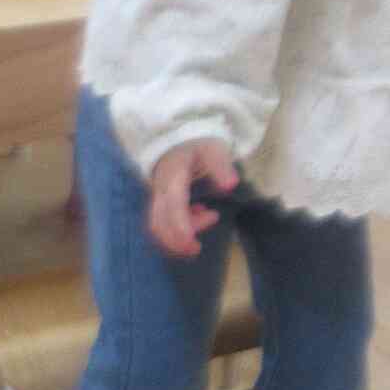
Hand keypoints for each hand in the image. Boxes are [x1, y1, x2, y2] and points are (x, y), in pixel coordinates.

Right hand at [147, 139, 236, 256]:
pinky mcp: (160, 203)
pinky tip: (201, 214)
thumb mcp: (214, 150)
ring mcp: (157, 196)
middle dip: (175, 241)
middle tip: (196, 249)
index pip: (173, 207)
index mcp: (173, 176)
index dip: (180, 227)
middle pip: (158, 222)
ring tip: (210, 218)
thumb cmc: (199, 146)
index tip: (192, 243)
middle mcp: (160, 189)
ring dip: (177, 236)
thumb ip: (221, 166)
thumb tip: (231, 185)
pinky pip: (161, 222)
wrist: (181, 140)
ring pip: (157, 225)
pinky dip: (178, 228)